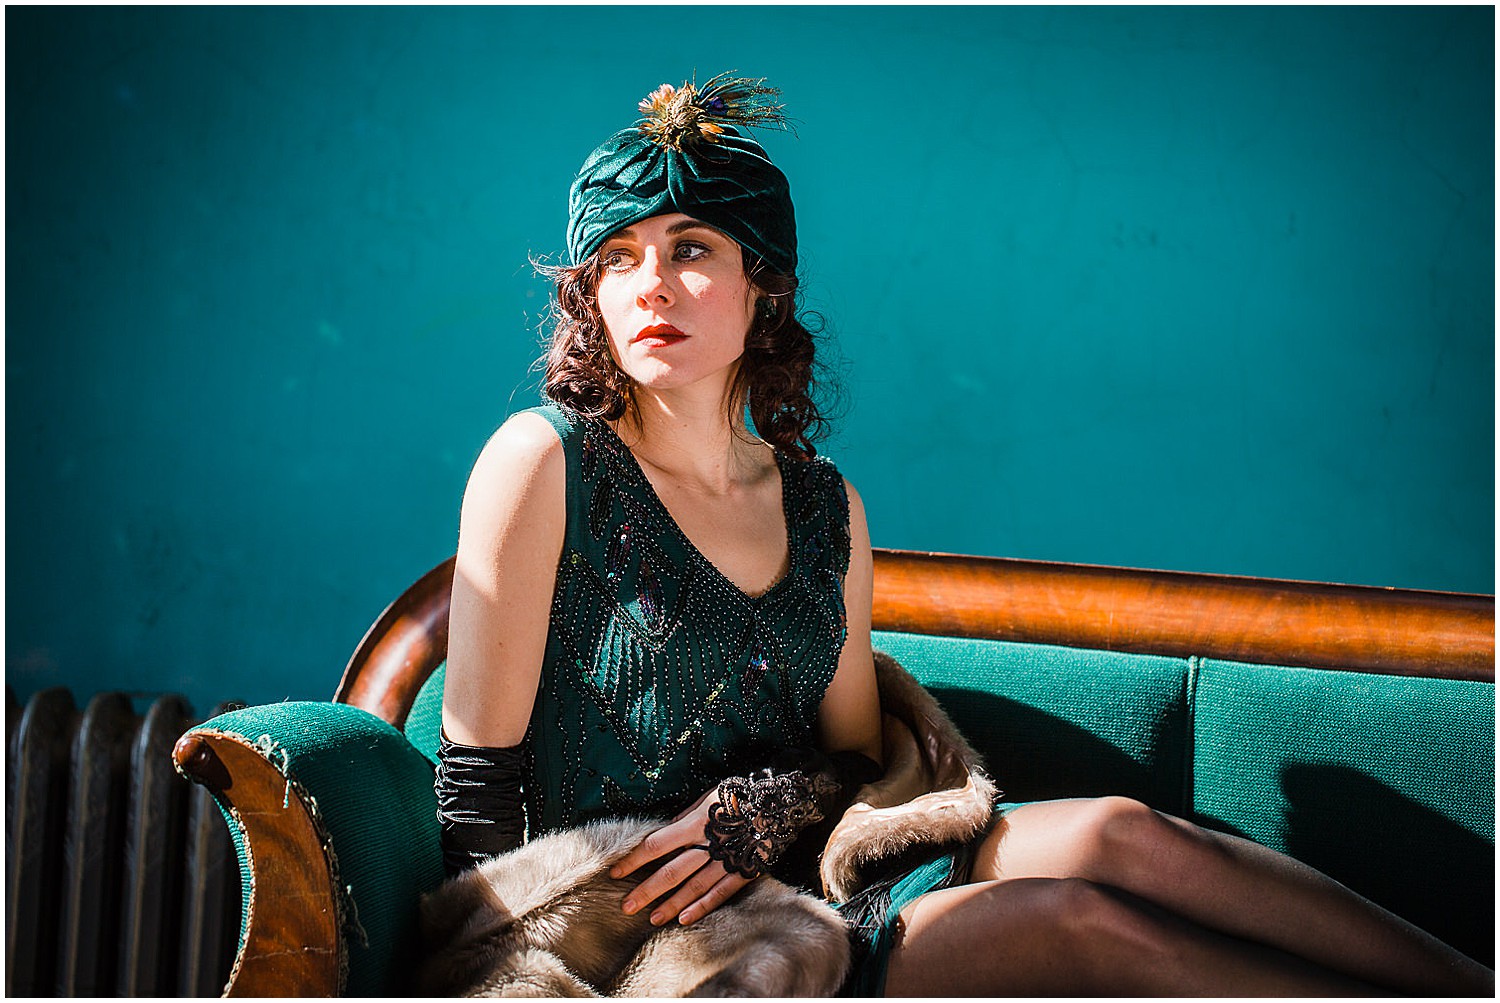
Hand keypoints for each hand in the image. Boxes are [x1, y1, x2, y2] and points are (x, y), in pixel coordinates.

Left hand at [611, 792, 753, 926]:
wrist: (780, 800)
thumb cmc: (738, 794)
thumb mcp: (706, 797)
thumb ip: (683, 817)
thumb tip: (663, 832)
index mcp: (696, 823)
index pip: (656, 845)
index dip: (634, 860)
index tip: (615, 872)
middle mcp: (709, 844)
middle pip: (672, 872)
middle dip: (647, 890)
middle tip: (626, 907)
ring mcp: (727, 860)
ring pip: (694, 887)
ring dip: (671, 904)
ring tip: (652, 918)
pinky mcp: (744, 871)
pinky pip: (721, 893)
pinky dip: (702, 907)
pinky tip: (685, 919)